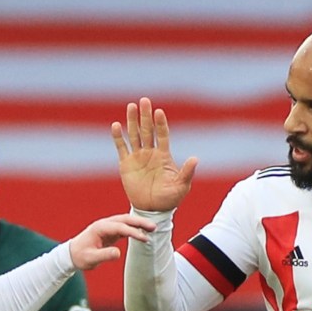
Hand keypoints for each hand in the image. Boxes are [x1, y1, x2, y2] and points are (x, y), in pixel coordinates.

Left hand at [68, 213, 155, 269]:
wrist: (72, 254)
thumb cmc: (80, 256)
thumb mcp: (90, 259)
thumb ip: (104, 255)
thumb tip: (118, 253)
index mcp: (99, 228)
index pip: (120, 227)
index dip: (133, 232)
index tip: (144, 238)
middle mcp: (104, 224)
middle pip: (125, 219)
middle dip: (140, 222)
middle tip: (154, 226)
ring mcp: (108, 226)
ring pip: (126, 221)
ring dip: (139, 223)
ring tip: (153, 228)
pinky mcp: (111, 231)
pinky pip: (125, 227)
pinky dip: (135, 228)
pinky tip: (144, 231)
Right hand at [111, 97, 197, 211]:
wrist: (152, 209)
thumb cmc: (170, 198)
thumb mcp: (181, 186)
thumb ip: (187, 172)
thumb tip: (195, 158)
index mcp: (163, 155)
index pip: (162, 135)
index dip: (160, 123)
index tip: (159, 112)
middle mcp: (150, 153)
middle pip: (147, 130)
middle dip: (145, 116)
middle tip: (144, 101)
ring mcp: (137, 157)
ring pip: (134, 135)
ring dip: (132, 121)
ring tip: (131, 106)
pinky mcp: (126, 165)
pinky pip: (121, 148)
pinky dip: (118, 137)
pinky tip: (116, 125)